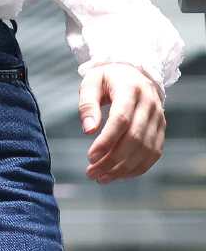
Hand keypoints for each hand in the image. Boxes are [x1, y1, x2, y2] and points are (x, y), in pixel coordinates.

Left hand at [80, 64, 164, 181]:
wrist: (133, 73)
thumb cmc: (107, 78)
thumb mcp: (91, 81)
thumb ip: (87, 103)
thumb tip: (87, 130)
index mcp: (131, 89)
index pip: (122, 120)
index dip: (107, 140)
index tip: (90, 156)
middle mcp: (150, 105)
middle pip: (134, 138)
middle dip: (113, 160)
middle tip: (92, 172)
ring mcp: (159, 118)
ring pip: (145, 150)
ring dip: (123, 168)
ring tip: (101, 177)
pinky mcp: (161, 130)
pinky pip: (153, 154)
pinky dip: (137, 167)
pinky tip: (119, 174)